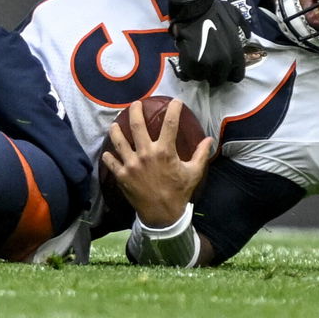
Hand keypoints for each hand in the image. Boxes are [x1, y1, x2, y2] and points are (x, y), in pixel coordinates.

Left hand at [100, 99, 214, 227]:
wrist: (163, 215)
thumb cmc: (179, 192)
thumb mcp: (193, 173)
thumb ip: (200, 154)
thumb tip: (209, 139)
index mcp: (165, 151)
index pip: (170, 124)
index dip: (174, 109)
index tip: (175, 102)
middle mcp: (146, 154)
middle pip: (137, 125)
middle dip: (135, 111)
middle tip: (135, 104)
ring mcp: (131, 164)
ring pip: (119, 141)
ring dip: (116, 130)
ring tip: (115, 124)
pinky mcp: (121, 176)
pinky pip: (111, 162)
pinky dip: (109, 156)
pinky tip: (109, 151)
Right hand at [168, 0, 249, 85]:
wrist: (195, 5)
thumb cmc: (215, 9)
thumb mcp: (236, 15)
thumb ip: (244, 27)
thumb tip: (248, 34)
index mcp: (235, 52)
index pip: (237, 76)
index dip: (229, 73)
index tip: (222, 69)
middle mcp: (223, 61)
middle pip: (218, 80)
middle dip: (213, 74)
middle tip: (206, 66)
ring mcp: (207, 62)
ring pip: (203, 78)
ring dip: (199, 72)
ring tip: (195, 64)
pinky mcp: (191, 61)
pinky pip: (190, 73)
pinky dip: (187, 70)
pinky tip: (186, 62)